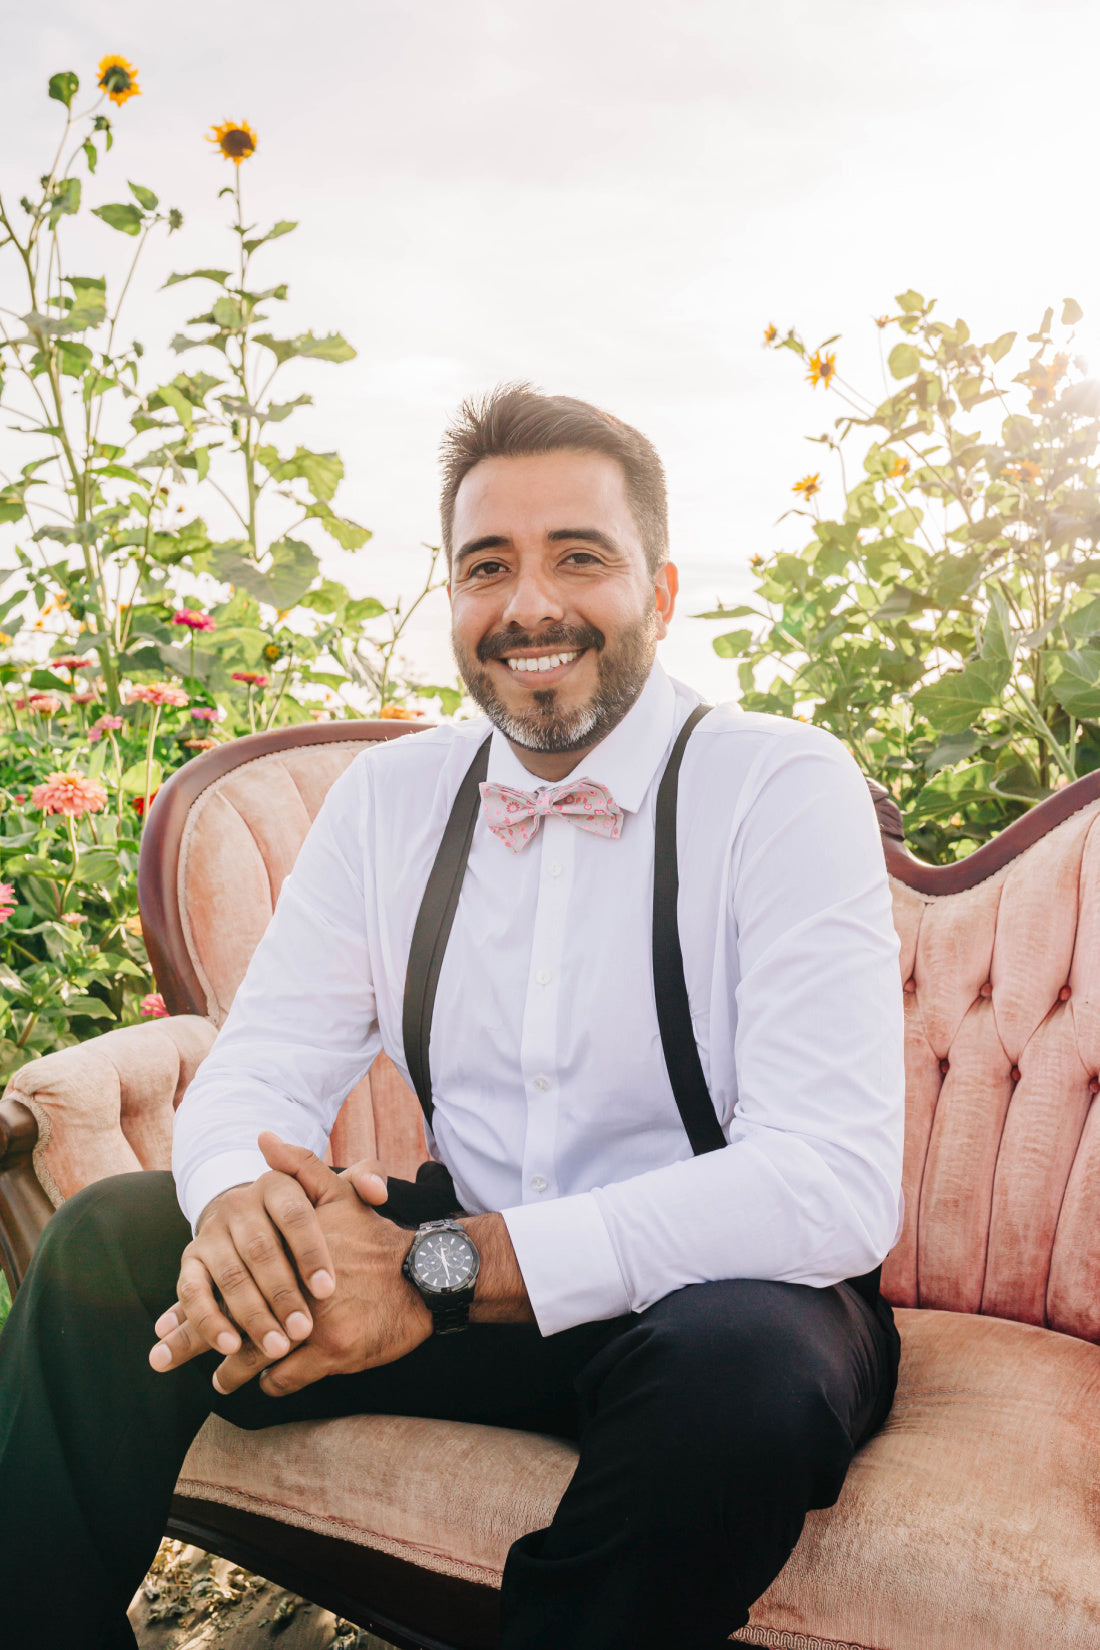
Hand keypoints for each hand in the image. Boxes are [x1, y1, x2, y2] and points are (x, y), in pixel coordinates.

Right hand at [148, 1131, 389, 1378]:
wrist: (255, 1225)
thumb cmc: (311, 1218)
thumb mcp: (339, 1195)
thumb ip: (366, 1181)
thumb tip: (375, 1191)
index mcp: (276, 1185)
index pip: (294, 1215)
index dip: (311, 1252)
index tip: (327, 1289)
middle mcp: (239, 1204)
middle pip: (261, 1249)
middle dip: (283, 1294)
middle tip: (304, 1331)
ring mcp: (212, 1232)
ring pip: (230, 1275)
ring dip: (251, 1315)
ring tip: (276, 1349)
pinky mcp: (191, 1261)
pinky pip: (192, 1291)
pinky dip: (209, 1320)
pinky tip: (230, 1346)